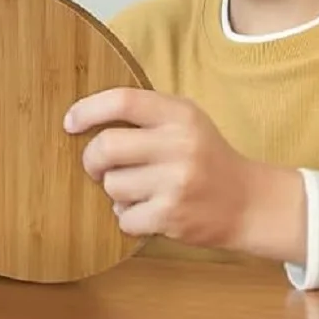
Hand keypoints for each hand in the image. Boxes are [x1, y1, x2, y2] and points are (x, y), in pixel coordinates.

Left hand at [63, 88, 305, 259]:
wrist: (248, 202)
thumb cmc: (207, 157)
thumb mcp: (186, 121)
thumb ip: (147, 114)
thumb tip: (88, 117)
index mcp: (179, 113)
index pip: (123, 100)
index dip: (88, 109)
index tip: (70, 122)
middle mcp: (178, 144)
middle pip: (106, 146)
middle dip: (92, 160)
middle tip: (98, 166)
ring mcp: (175, 182)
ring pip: (112, 185)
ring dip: (116, 191)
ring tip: (139, 190)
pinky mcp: (171, 216)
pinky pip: (124, 217)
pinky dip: (129, 217)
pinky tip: (149, 210)